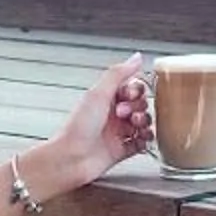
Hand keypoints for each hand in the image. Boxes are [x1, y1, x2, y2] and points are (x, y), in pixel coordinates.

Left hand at [34, 56, 153, 195]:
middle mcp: (111, 115)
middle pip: (140, 105)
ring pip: (142, 124)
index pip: (131, 88)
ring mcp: (116, 133)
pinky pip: (141, 144)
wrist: (69, 159)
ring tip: (135, 126)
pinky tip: (141, 139)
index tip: (129, 96)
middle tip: (126, 114)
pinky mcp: (121, 151)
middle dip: (139, 107)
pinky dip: (145, 140)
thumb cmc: (77, 128)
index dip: (135, 91)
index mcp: (104, 99)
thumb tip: (137, 57)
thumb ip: (118, 74)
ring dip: (145, 122)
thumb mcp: (98, 94)